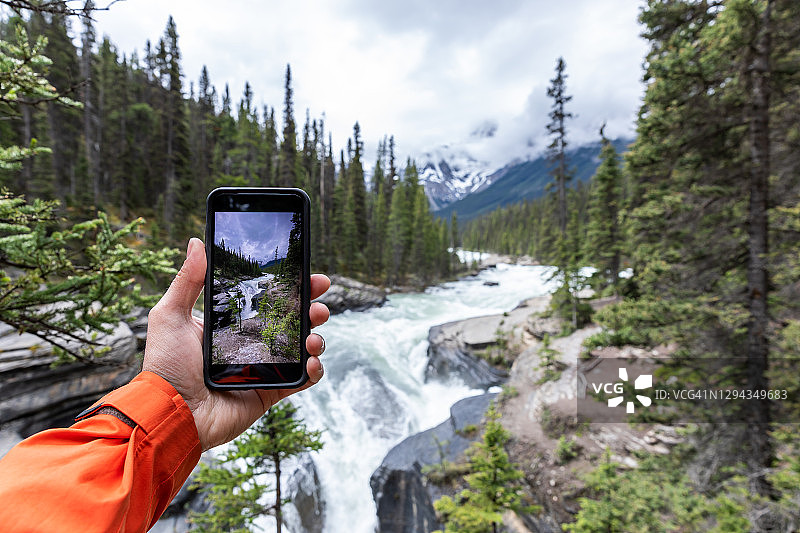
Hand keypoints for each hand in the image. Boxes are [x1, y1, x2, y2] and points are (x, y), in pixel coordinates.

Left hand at [143, 238, 329, 450]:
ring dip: (316, 338)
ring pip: (302, 348)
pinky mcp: (271, 391)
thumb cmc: (166, 365)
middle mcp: (251, 344)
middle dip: (311, 309)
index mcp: (232, 324)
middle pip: (292, 321)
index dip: (291, 287)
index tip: (307, 274)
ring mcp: (264, 368)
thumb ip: (187, 281)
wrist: (172, 411)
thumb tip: (196, 242)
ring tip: (313, 337)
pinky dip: (315, 370)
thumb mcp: (170, 315)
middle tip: (319, 304)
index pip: (268, 300)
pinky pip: (302, 380)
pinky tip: (312, 361)